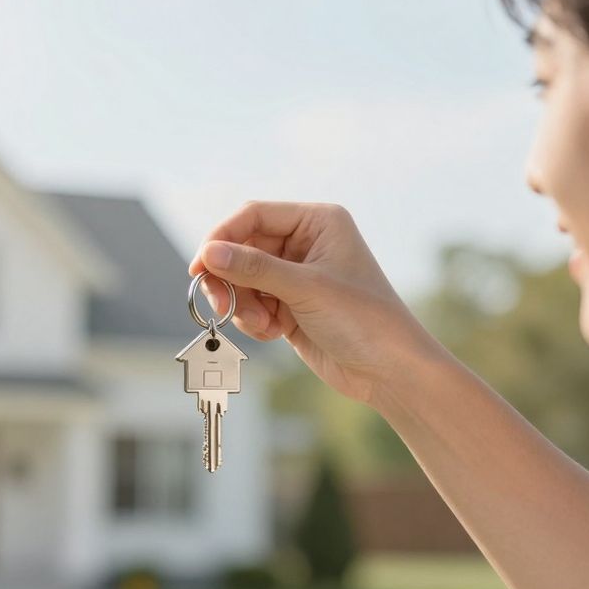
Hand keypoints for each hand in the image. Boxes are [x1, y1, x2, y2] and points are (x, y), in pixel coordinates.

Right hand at [188, 201, 438, 405]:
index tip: (200, 266)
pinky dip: (253, 319)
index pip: (254, 216)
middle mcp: (305, 243)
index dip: (222, 238)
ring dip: (243, 304)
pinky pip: (252, 303)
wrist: (389, 371)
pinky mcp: (289, 305)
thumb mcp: (306, 289)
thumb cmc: (364, 320)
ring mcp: (296, 276)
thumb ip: (254, 268)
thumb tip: (208, 252)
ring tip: (263, 326)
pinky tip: (273, 333)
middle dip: (231, 279)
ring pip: (242, 279)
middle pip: (242, 249)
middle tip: (221, 304)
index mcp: (317, 222)